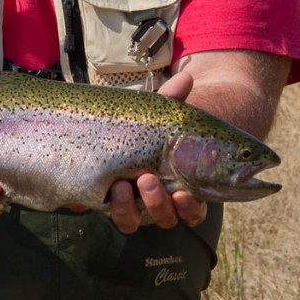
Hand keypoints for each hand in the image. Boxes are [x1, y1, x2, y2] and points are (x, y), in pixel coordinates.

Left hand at [109, 69, 206, 233]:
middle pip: (165, 217)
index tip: (185, 194)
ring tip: (123, 184)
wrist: (114, 129)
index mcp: (180, 185)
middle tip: (147, 179)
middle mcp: (159, 201)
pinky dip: (111, 206)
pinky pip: (113, 216)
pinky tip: (106, 190)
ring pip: (136, 221)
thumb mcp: (157, 113)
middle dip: (158, 203)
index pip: (193, 209)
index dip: (190, 208)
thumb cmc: (149, 124)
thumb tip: (186, 78)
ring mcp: (133, 204)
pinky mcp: (109, 204)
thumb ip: (171, 99)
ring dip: (130, 207)